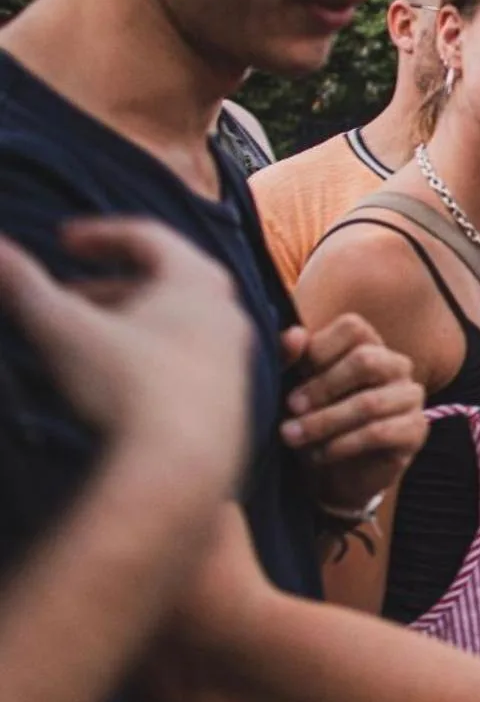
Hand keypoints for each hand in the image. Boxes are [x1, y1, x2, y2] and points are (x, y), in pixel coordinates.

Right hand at [0, 219, 250, 482]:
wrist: (181, 466)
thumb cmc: (126, 385)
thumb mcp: (63, 328)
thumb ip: (23, 284)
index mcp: (198, 281)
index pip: (149, 237)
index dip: (100, 235)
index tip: (62, 241)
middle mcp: (228, 313)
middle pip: (166, 282)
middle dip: (109, 284)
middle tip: (64, 295)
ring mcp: (235, 358)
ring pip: (176, 324)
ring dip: (127, 322)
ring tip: (80, 337)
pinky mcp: (231, 399)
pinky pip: (187, 363)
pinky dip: (148, 357)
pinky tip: (112, 380)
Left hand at [280, 315, 425, 512]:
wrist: (335, 474)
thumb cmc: (316, 423)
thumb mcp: (295, 390)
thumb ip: (292, 360)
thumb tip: (292, 336)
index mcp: (369, 346)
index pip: (353, 327)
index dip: (320, 347)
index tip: (293, 372)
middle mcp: (396, 366)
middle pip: (366, 360)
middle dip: (322, 386)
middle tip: (291, 407)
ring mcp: (410, 398)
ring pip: (370, 403)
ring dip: (324, 422)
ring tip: (293, 437)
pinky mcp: (416, 430)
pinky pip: (379, 433)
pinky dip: (342, 445)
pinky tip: (320, 455)